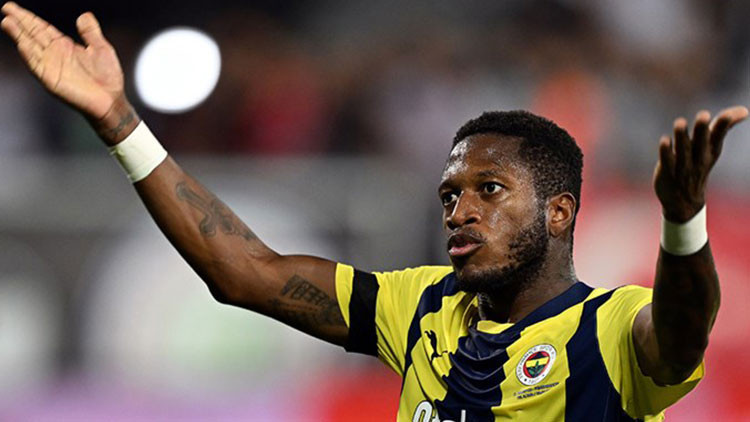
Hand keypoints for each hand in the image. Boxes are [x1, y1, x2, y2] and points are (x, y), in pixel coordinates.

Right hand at [1, 2, 136, 143]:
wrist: (111, 101)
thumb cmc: (107, 79)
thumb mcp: (101, 49)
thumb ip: (91, 32)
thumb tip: (84, 16)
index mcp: (65, 46)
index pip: (42, 28)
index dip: (28, 17)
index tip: (13, 8)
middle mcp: (55, 55)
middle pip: (33, 34)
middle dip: (19, 21)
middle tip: (6, 8)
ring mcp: (52, 67)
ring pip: (31, 47)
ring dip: (19, 36)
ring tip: (7, 22)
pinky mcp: (52, 80)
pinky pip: (38, 66)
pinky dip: (29, 55)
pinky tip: (22, 45)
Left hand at [654, 106, 747, 221]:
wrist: (684, 201)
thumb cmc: (699, 165)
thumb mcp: (714, 148)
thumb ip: (723, 127)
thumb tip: (745, 110)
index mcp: (711, 150)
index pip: (719, 136)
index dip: (724, 124)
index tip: (730, 114)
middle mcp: (699, 157)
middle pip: (701, 142)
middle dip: (702, 129)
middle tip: (704, 115)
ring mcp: (683, 166)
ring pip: (683, 150)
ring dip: (681, 137)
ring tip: (680, 123)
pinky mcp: (667, 172)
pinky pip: (667, 161)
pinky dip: (666, 152)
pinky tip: (664, 140)